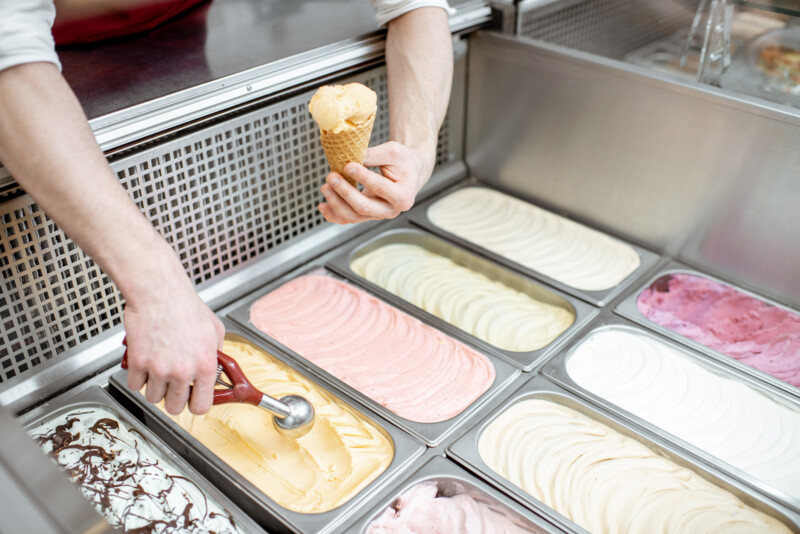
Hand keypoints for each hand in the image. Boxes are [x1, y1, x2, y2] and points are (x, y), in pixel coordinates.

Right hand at [123, 281, 223, 415]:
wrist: (159, 292)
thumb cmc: (185, 306)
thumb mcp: (215, 329)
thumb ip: (216, 352)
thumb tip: (216, 367)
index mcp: (205, 365)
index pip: (201, 406)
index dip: (196, 404)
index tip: (192, 400)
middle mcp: (183, 371)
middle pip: (175, 407)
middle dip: (173, 398)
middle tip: (173, 385)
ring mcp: (159, 369)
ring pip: (153, 398)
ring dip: (155, 387)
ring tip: (158, 369)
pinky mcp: (138, 363)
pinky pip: (135, 385)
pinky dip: (138, 377)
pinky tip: (145, 363)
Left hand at [318, 141, 433, 223]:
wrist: (408, 172)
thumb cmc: (403, 161)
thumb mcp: (393, 152)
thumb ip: (373, 155)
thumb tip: (350, 156)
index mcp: (403, 196)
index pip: (380, 188)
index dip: (362, 177)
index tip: (348, 165)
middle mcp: (391, 210)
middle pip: (364, 207)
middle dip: (345, 192)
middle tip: (331, 176)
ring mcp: (378, 215)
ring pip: (354, 216)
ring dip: (336, 203)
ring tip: (325, 187)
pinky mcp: (367, 215)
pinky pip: (348, 219)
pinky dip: (334, 215)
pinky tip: (323, 206)